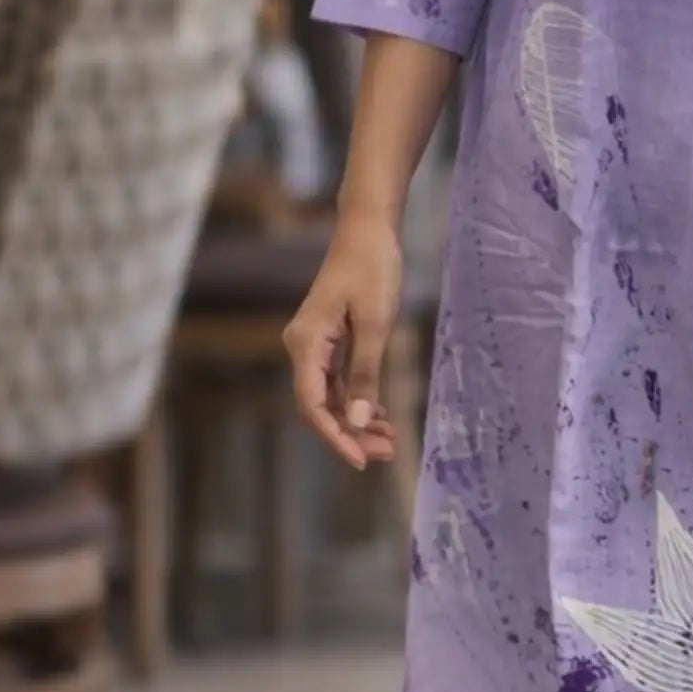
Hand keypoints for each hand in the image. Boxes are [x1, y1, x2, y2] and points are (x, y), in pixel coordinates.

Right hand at [283, 207, 404, 470]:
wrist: (367, 231)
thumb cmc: (372, 269)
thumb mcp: (375, 323)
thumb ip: (365, 373)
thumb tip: (358, 420)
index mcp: (305, 344)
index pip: (313, 404)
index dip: (335, 436)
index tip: (360, 460)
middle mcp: (303, 348)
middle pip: (320, 406)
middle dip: (350, 434)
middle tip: (386, 453)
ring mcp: (315, 346)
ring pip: (331, 397)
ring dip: (357, 421)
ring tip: (389, 441)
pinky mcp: (330, 342)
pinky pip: (339, 382)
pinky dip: (359, 400)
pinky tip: (381, 417)